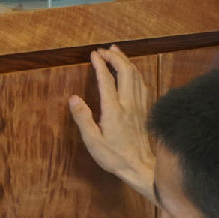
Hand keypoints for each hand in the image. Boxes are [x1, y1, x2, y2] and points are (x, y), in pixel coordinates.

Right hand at [68, 45, 156, 201]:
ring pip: (136, 76)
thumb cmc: (115, 157)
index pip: (107, 80)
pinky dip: (135, 73)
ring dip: (126, 61)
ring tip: (117, 53)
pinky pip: (142, 84)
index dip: (100, 64)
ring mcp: (139, 106)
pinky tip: (132, 72)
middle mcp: (128, 104)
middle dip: (115, 56)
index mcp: (114, 110)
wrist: (140, 167)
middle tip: (104, 50)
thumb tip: (73, 98)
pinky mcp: (144, 110)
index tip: (93, 55)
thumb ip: (83, 119)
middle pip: (126, 71)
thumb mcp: (93, 142)